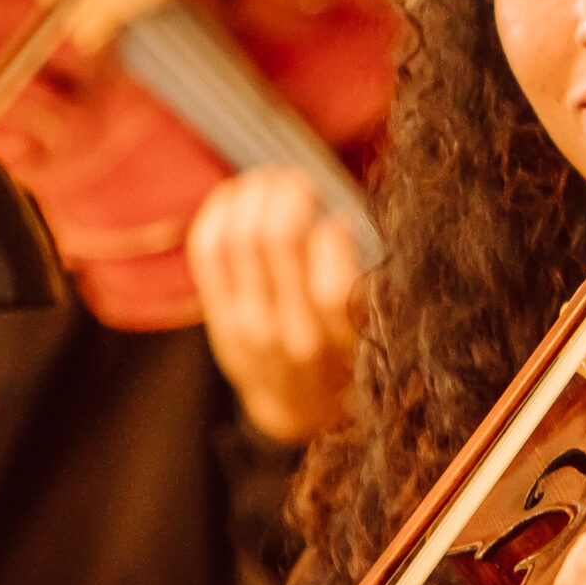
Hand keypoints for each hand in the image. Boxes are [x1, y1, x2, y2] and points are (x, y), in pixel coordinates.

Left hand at [187, 167, 362, 443]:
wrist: (296, 405)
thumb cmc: (349, 350)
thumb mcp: (377, 328)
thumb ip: (371, 280)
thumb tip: (343, 214)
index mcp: (345, 340)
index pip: (332, 286)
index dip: (333, 235)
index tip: (339, 219)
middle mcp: (294, 335)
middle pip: (277, 239)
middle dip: (290, 191)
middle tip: (301, 179)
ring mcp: (251, 326)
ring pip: (239, 236)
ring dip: (255, 193)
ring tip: (270, 180)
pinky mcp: (220, 317)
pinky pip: (208, 249)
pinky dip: (221, 211)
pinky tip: (237, 194)